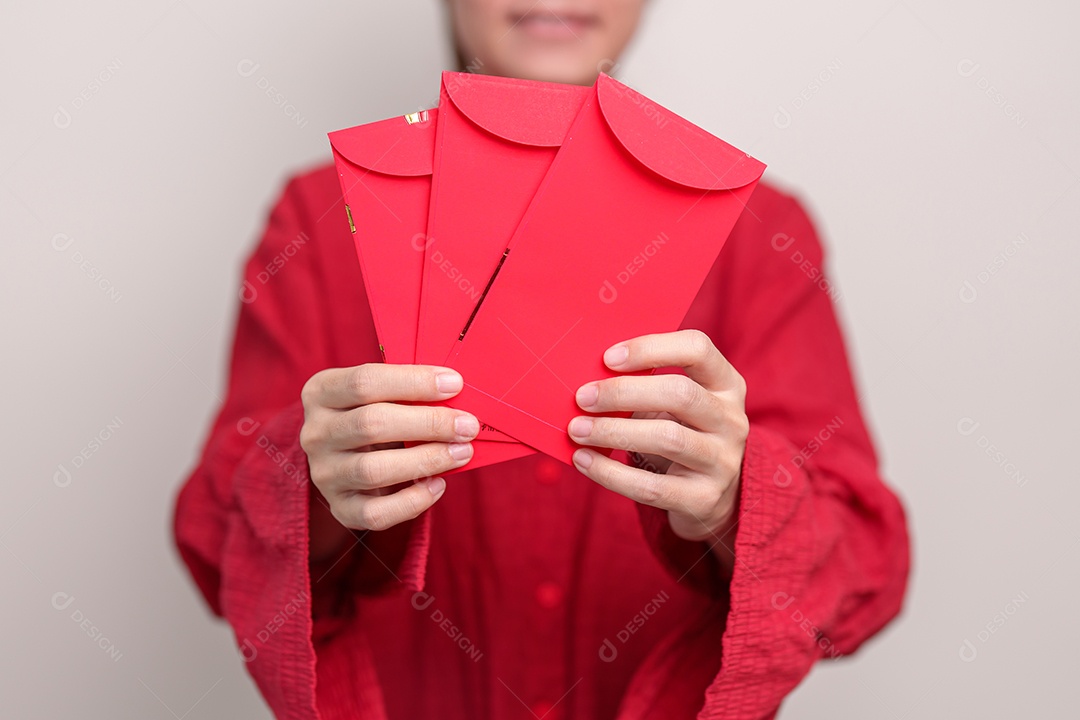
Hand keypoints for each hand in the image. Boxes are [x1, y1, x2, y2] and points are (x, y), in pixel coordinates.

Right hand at [299, 364, 478, 554]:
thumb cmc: (377, 413)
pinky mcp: (340, 508)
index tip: (454, 384)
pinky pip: (376, 513)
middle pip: (370, 424)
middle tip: (467, 425)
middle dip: (428, 423)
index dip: (414, 382)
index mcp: (321, 392)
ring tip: (461, 453)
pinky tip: (438, 484)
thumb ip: (409, 391)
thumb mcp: (382, 393)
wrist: (349, 457)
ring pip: (373, 470)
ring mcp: (324, 474)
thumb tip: (458, 392)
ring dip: (426, 460)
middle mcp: (315, 433)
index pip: (364, 381)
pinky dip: (412, 501)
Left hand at [567, 330, 747, 564]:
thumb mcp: (675, 404)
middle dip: (623, 392)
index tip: (608, 358)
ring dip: (614, 431)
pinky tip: (583, 460)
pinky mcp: (704, 498)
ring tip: (577, 430)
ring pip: (667, 438)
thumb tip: (587, 378)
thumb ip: (644, 384)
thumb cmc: (680, 433)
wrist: (709, 496)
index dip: (650, 348)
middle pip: (680, 393)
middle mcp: (731, 420)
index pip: (697, 348)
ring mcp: (722, 461)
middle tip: (583, 397)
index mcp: (726, 383)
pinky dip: (610, 472)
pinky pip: (651, 486)